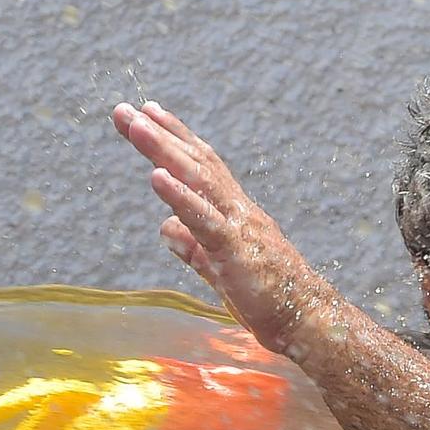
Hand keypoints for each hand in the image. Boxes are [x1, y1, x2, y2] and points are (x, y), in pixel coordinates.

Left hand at [111, 100, 337, 357]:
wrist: (306, 319)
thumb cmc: (268, 296)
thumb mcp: (219, 268)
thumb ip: (192, 246)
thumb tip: (166, 227)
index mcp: (233, 212)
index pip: (200, 166)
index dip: (173, 138)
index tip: (145, 114)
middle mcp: (236, 208)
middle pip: (195, 162)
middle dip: (159, 134)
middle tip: (123, 109)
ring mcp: (238, 225)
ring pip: (198, 179)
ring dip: (163, 150)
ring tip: (135, 124)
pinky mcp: (235, 249)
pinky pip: (204, 218)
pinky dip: (179, 195)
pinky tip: (156, 176)